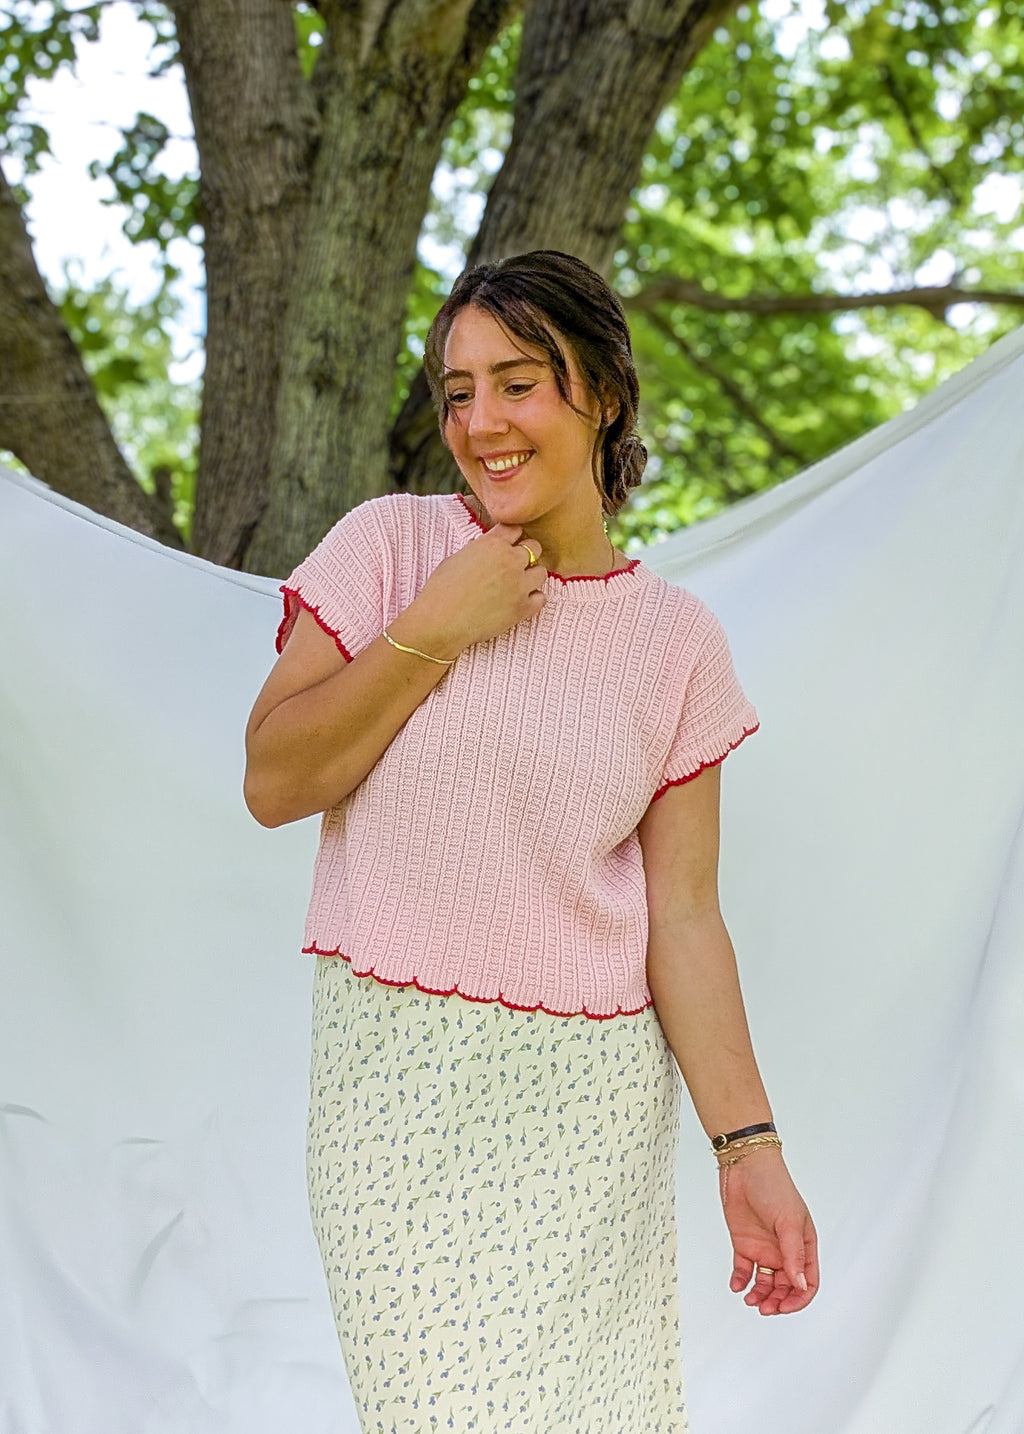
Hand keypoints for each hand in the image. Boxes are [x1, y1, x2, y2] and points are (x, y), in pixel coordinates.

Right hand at [406, 521, 547, 654]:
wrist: (441, 621)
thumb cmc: (441, 590)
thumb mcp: (456, 558)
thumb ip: (478, 550)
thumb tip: (484, 549)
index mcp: (492, 544)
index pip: (515, 529)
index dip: (512, 537)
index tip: (509, 545)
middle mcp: (510, 560)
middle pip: (534, 547)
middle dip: (526, 555)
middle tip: (515, 566)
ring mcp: (519, 584)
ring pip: (541, 572)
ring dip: (531, 577)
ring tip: (518, 586)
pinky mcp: (523, 608)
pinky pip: (541, 598)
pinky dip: (533, 600)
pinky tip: (520, 602)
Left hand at [720, 1149, 818, 1314]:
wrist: (744, 1166)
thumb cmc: (774, 1186)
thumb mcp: (788, 1221)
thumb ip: (793, 1255)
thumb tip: (800, 1285)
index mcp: (803, 1245)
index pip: (807, 1281)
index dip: (799, 1299)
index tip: (785, 1307)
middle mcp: (784, 1249)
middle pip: (785, 1287)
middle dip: (777, 1302)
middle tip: (765, 1308)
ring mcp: (764, 1248)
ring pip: (765, 1282)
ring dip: (759, 1295)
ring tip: (750, 1299)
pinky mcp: (744, 1244)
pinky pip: (743, 1269)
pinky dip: (740, 1281)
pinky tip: (737, 1285)